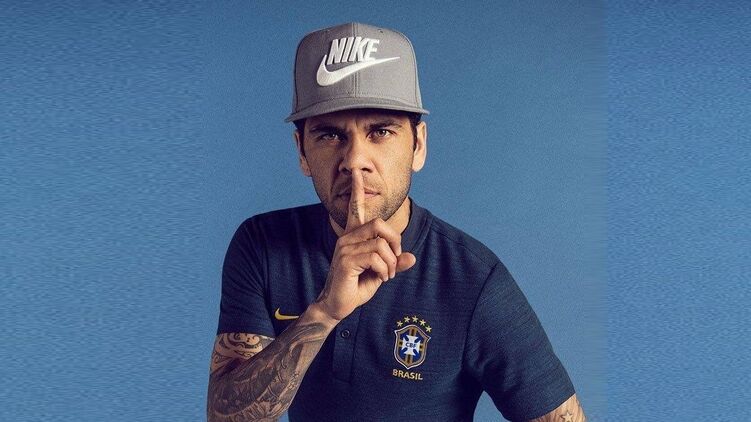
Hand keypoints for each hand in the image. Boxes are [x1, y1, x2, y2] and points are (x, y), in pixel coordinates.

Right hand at [314, 170, 416, 320]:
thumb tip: (412, 257)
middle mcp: (347, 238)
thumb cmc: (357, 286)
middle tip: (395, 259)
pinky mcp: (345, 260)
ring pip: (380, 244)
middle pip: (379, 224)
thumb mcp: (381, 272)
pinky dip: (385, 270)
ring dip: (390, 262)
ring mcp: (344, 248)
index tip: (356, 172)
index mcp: (353, 236)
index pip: (355, 208)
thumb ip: (395, 263)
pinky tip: (380, 278)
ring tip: (387, 275)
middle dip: (395, 242)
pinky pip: (375, 258)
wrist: (337, 306)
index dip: (356, 190)